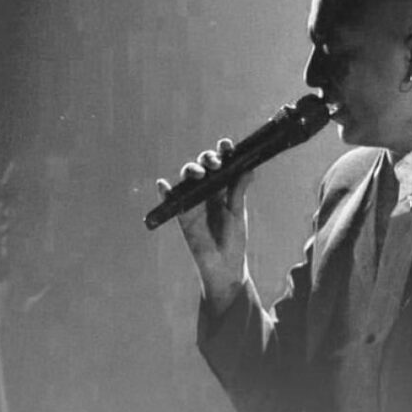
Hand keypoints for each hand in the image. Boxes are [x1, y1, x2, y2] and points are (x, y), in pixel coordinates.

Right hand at [156, 139, 252, 305]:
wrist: (224, 265)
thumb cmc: (234, 239)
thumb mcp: (237, 212)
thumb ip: (239, 190)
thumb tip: (248, 167)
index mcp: (224, 187)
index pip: (222, 163)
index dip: (222, 151)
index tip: (226, 145)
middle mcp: (208, 190)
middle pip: (203, 166)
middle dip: (207, 159)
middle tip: (216, 164)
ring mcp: (193, 200)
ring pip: (187, 178)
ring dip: (191, 170)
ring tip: (199, 173)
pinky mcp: (182, 214)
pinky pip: (170, 199)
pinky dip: (165, 191)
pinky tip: (163, 185)